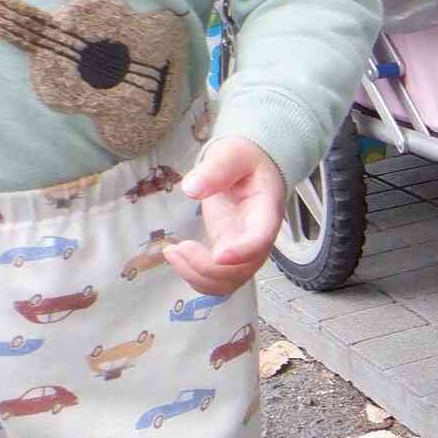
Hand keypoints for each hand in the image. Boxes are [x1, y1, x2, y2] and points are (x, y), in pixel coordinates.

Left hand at [165, 137, 285, 296]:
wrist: (252, 168)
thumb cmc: (246, 161)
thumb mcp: (233, 154)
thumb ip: (216, 169)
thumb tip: (192, 189)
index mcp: (264, 213)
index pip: (260, 240)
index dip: (242, 252)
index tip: (218, 255)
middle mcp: (257, 240)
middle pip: (241, 271)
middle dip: (207, 268)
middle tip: (178, 247)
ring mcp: (243, 251)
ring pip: (227, 283)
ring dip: (197, 277)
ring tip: (173, 252)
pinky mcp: (227, 254)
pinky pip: (215, 280)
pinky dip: (193, 276)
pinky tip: (176, 255)